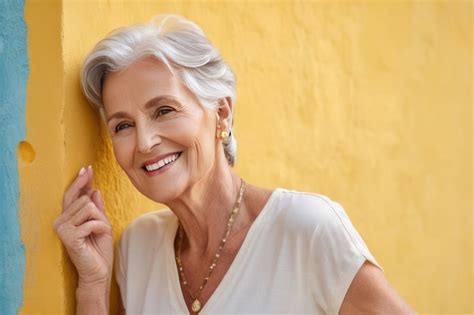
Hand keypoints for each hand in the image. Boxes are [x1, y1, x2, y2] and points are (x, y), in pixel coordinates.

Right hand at [54, 166, 112, 287]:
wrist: (97, 271)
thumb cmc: (99, 250)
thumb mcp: (101, 224)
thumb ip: (97, 208)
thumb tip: (94, 190)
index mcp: (68, 217)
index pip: (73, 194)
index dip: (81, 181)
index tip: (88, 168)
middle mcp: (61, 221)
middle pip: (85, 200)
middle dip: (98, 212)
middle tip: (99, 228)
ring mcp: (62, 228)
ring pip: (88, 207)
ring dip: (100, 220)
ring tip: (97, 233)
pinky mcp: (68, 236)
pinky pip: (92, 221)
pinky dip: (100, 227)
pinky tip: (97, 236)